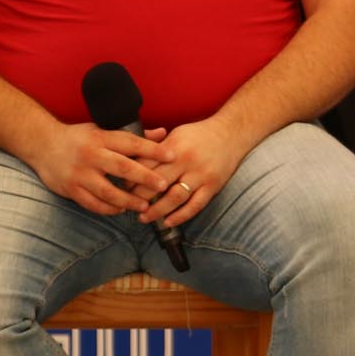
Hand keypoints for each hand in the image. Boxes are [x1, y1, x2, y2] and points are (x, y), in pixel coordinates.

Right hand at [25, 121, 173, 215]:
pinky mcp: (70, 189)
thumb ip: (134, 135)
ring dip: (128, 200)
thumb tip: (164, 133)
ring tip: (144, 206)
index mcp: (102, 138)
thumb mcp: (104, 130)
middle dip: (145, 177)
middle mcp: (91, 155)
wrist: (42, 144)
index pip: (132, 143)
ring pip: (107, 191)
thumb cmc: (79, 137)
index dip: (153, 150)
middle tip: (164, 185)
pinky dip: (108, 209)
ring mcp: (79, 174)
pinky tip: (120, 210)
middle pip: (122, 167)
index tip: (172, 156)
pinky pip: (92, 203)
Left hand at [137, 117, 256, 231]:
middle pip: (156, 183)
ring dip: (156, 210)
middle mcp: (186, 161)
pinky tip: (168, 222)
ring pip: (174, 197)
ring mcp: (201, 175)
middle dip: (138, 196)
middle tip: (127, 204)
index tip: (122, 187)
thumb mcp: (176, 134)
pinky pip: (195, 205)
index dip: (131, 178)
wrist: (232, 133)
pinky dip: (180, 216)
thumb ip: (156, 148)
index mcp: (174, 147)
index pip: (146, 165)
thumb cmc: (201, 134)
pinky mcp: (213, 186)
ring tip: (143, 217)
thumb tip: (133, 161)